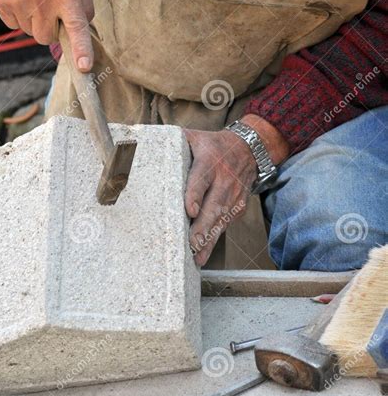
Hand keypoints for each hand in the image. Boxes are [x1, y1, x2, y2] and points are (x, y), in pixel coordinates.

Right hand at [0, 0, 93, 70]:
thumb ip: (85, 11)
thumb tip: (79, 42)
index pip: (76, 27)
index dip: (81, 49)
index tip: (84, 67)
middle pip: (46, 37)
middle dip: (51, 28)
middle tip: (52, 6)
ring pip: (29, 33)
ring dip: (35, 21)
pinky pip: (13, 25)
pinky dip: (19, 16)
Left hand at [184, 115, 288, 265]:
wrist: (249, 149)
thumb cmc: (213, 146)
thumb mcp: (195, 138)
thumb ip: (174, 142)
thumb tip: (145, 144)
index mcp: (209, 161)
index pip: (201, 179)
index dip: (195, 195)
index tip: (190, 211)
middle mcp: (224, 179)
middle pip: (213, 206)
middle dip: (203, 228)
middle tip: (192, 245)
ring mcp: (233, 195)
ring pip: (221, 220)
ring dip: (209, 240)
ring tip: (197, 257)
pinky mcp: (238, 207)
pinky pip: (225, 225)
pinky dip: (215, 240)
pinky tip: (204, 253)